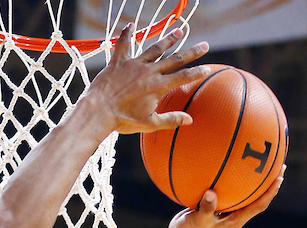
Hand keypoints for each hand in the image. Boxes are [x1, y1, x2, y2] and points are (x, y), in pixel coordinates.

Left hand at [89, 25, 210, 135]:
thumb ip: (171, 119)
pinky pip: (124, 44)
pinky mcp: (119, 61)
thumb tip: (189, 120)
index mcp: (158, 87)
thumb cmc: (123, 120)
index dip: (197, 72)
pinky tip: (131, 25)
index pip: (183, 77)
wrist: (99, 110)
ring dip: (168, 40)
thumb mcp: (150, 123)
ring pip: (155, 48)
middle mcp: (149, 71)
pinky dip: (127, 34)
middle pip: (175, 59)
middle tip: (204, 45)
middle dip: (191, 52)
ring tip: (179, 32)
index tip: (207, 67)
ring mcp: (134, 64)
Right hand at [167, 169, 285, 227]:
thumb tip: (211, 193)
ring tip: (260, 162)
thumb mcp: (196, 220)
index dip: (270, 192)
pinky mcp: (217, 207)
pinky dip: (233, 178)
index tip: (280, 177)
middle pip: (258, 198)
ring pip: (245, 194)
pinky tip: (229, 164)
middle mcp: (234, 216)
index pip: (259, 205)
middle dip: (269, 183)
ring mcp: (226, 212)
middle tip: (279, 165)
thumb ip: (205, 208)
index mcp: (235, 220)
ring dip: (255, 180)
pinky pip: (230, 190)